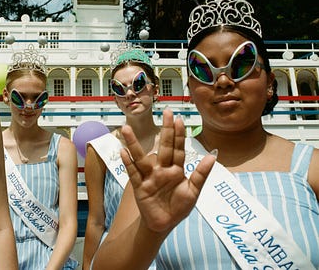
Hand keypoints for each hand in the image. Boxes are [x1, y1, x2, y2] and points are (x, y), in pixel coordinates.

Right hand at [120, 108, 215, 232]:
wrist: (164, 225)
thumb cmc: (178, 207)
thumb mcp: (193, 192)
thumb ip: (201, 174)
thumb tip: (212, 155)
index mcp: (176, 170)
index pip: (178, 149)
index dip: (179, 135)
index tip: (179, 119)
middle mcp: (162, 169)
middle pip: (164, 147)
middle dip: (166, 130)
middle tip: (167, 112)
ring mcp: (149, 177)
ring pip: (142, 157)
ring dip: (134, 144)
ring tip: (127, 128)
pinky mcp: (140, 187)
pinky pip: (133, 173)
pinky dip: (128, 163)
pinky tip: (123, 152)